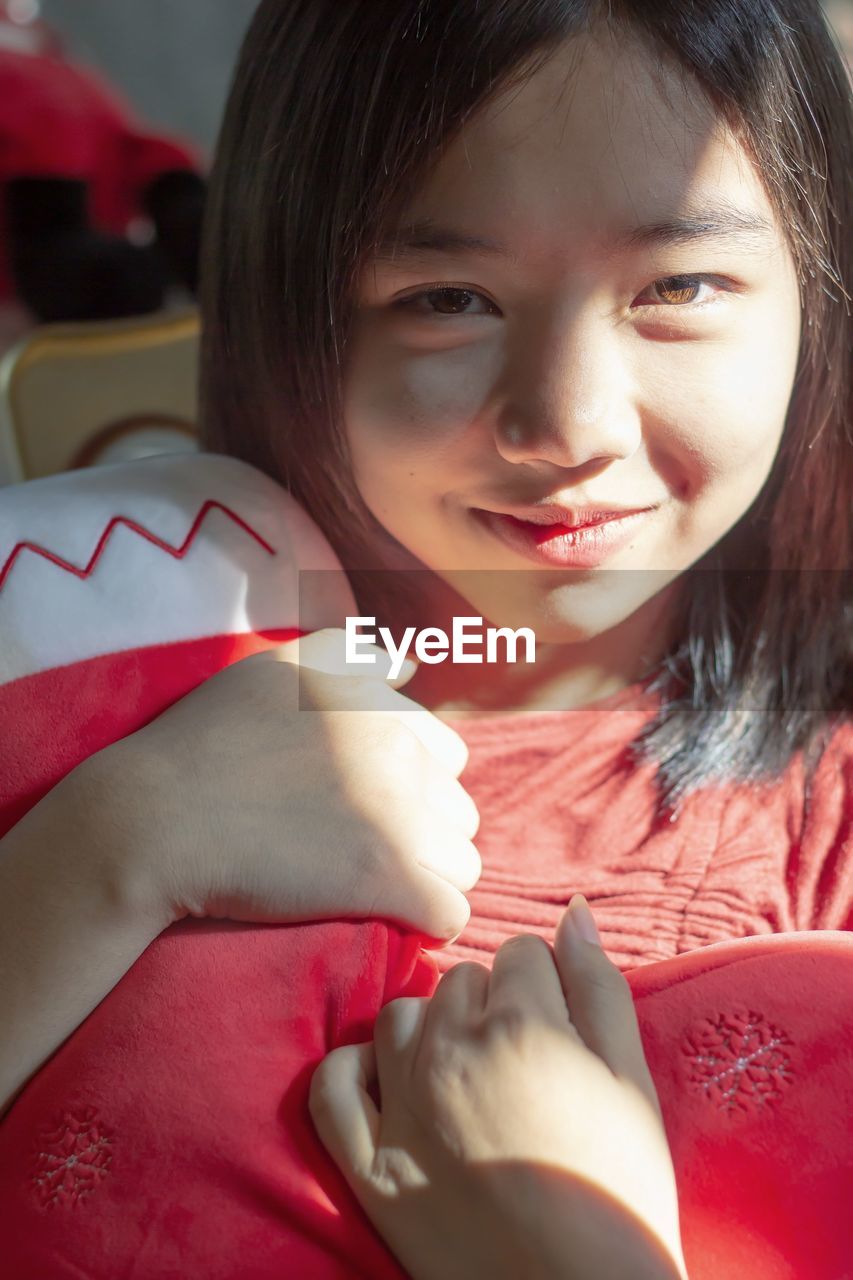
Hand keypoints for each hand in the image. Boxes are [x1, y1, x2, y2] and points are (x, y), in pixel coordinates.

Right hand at [82, 628, 479, 940]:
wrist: (155, 818)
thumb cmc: (207, 741)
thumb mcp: (278, 667)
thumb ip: (350, 654)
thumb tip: (411, 664)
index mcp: (385, 711)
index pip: (449, 757)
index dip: (414, 787)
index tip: (366, 809)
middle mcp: (403, 755)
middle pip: (459, 812)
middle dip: (426, 834)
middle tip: (362, 850)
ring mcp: (399, 817)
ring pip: (463, 864)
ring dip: (428, 880)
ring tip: (372, 888)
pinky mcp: (385, 879)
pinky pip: (448, 914)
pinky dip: (427, 922)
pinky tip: (389, 919)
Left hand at [310, 897, 687, 1279]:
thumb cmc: (621, 1186)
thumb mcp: (630, 1079)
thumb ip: (598, 984)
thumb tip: (574, 911)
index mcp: (522, 1026)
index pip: (519, 954)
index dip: (545, 987)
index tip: (559, 1030)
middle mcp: (451, 1054)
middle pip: (460, 981)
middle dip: (491, 1006)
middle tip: (520, 1063)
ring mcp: (402, 1110)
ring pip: (400, 1018)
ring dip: (431, 1032)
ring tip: (466, 1078)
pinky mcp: (368, 1167)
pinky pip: (334, 1084)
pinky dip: (357, 1074)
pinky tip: (391, 1087)